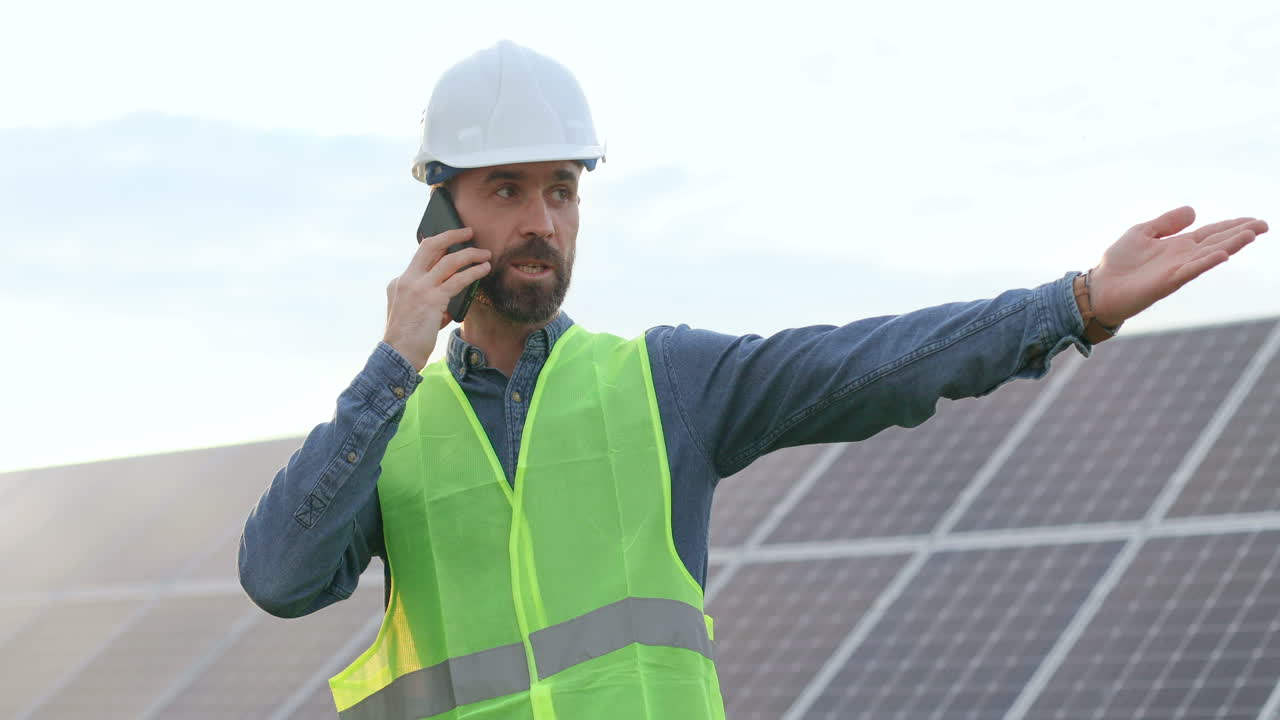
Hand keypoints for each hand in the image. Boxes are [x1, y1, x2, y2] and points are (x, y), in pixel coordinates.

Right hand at [383, 228, 491, 371]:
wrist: (397, 355)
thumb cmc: (407, 340)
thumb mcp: (412, 313)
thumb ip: (427, 301)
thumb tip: (450, 297)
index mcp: (399, 282)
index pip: (420, 256)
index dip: (437, 245)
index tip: (451, 240)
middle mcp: (407, 280)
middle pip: (430, 246)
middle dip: (451, 235)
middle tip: (468, 232)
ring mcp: (418, 288)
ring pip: (448, 260)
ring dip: (470, 254)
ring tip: (485, 254)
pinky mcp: (431, 299)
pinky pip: (458, 280)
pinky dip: (473, 272)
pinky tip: (484, 269)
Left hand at [1089, 206, 1267, 326]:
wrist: (1098, 288)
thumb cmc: (1117, 263)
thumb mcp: (1142, 232)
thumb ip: (1167, 222)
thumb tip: (1194, 210)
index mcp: (1178, 245)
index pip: (1211, 232)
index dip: (1232, 225)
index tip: (1254, 219)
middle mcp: (1182, 258)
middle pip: (1217, 242)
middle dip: (1240, 233)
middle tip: (1264, 225)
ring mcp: (1176, 270)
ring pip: (1209, 255)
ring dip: (1230, 245)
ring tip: (1251, 234)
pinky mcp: (1166, 282)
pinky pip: (1189, 272)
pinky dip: (1205, 263)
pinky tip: (1222, 256)